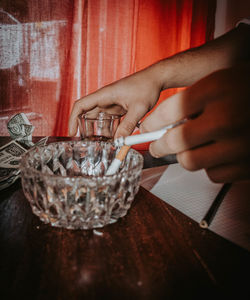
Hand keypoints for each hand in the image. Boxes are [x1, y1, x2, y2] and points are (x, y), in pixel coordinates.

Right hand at [68, 66, 161, 137]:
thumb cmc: (146, 86)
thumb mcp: (138, 108)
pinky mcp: (119, 108)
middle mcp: (105, 100)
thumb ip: (128, 125)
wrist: (157, 79)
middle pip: (89, 116)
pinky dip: (112, 130)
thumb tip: (119, 141)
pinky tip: (117, 138)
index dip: (73, 119)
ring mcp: (112, 104)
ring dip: (102, 132)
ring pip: (100, 120)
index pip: (81, 106)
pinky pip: (111, 121)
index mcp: (104, 95)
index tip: (72, 132)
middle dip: (88, 131)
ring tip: (105, 144)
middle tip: (91, 144)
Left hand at [141, 64, 249, 182]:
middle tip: (155, 146)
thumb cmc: (246, 91)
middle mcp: (228, 116)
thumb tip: (162, 126)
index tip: (147, 128)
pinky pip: (212, 173)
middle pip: (177, 140)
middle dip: (159, 145)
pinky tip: (217, 153)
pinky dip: (209, 166)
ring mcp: (240, 143)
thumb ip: (193, 100)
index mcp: (219, 87)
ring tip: (189, 147)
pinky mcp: (247, 164)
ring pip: (190, 161)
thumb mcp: (220, 81)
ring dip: (184, 156)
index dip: (152, 122)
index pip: (170, 109)